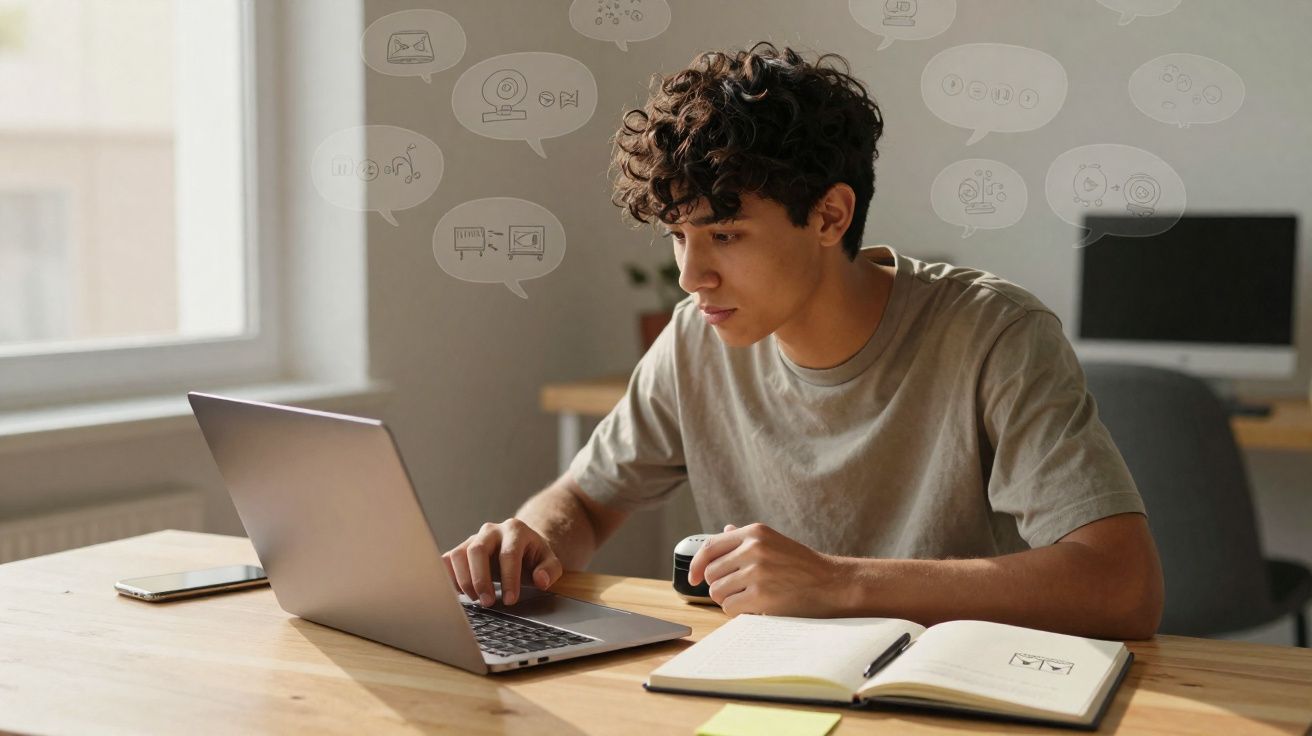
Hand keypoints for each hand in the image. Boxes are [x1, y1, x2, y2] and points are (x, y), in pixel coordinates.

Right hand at [442, 518, 563, 606]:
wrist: (520, 545)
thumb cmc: (533, 557)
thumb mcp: (550, 562)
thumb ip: (550, 570)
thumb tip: (541, 580)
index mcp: (515, 530)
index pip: (508, 553)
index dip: (509, 578)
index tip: (511, 600)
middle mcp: (491, 531)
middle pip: (477, 550)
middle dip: (480, 579)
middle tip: (487, 602)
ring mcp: (473, 538)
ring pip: (458, 554)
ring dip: (464, 580)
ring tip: (476, 599)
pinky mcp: (461, 549)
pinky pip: (447, 560)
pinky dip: (450, 578)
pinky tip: (462, 593)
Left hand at [687, 523, 850, 617]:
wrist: (832, 583)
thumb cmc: (803, 566)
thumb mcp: (775, 542)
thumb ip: (746, 539)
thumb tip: (725, 530)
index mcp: (755, 532)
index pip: (710, 547)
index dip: (696, 564)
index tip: (694, 578)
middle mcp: (754, 548)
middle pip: (711, 572)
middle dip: (719, 585)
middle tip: (739, 591)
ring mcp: (757, 571)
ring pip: (717, 591)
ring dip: (729, 600)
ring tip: (750, 598)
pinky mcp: (761, 595)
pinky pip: (729, 607)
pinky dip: (738, 611)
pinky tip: (756, 607)